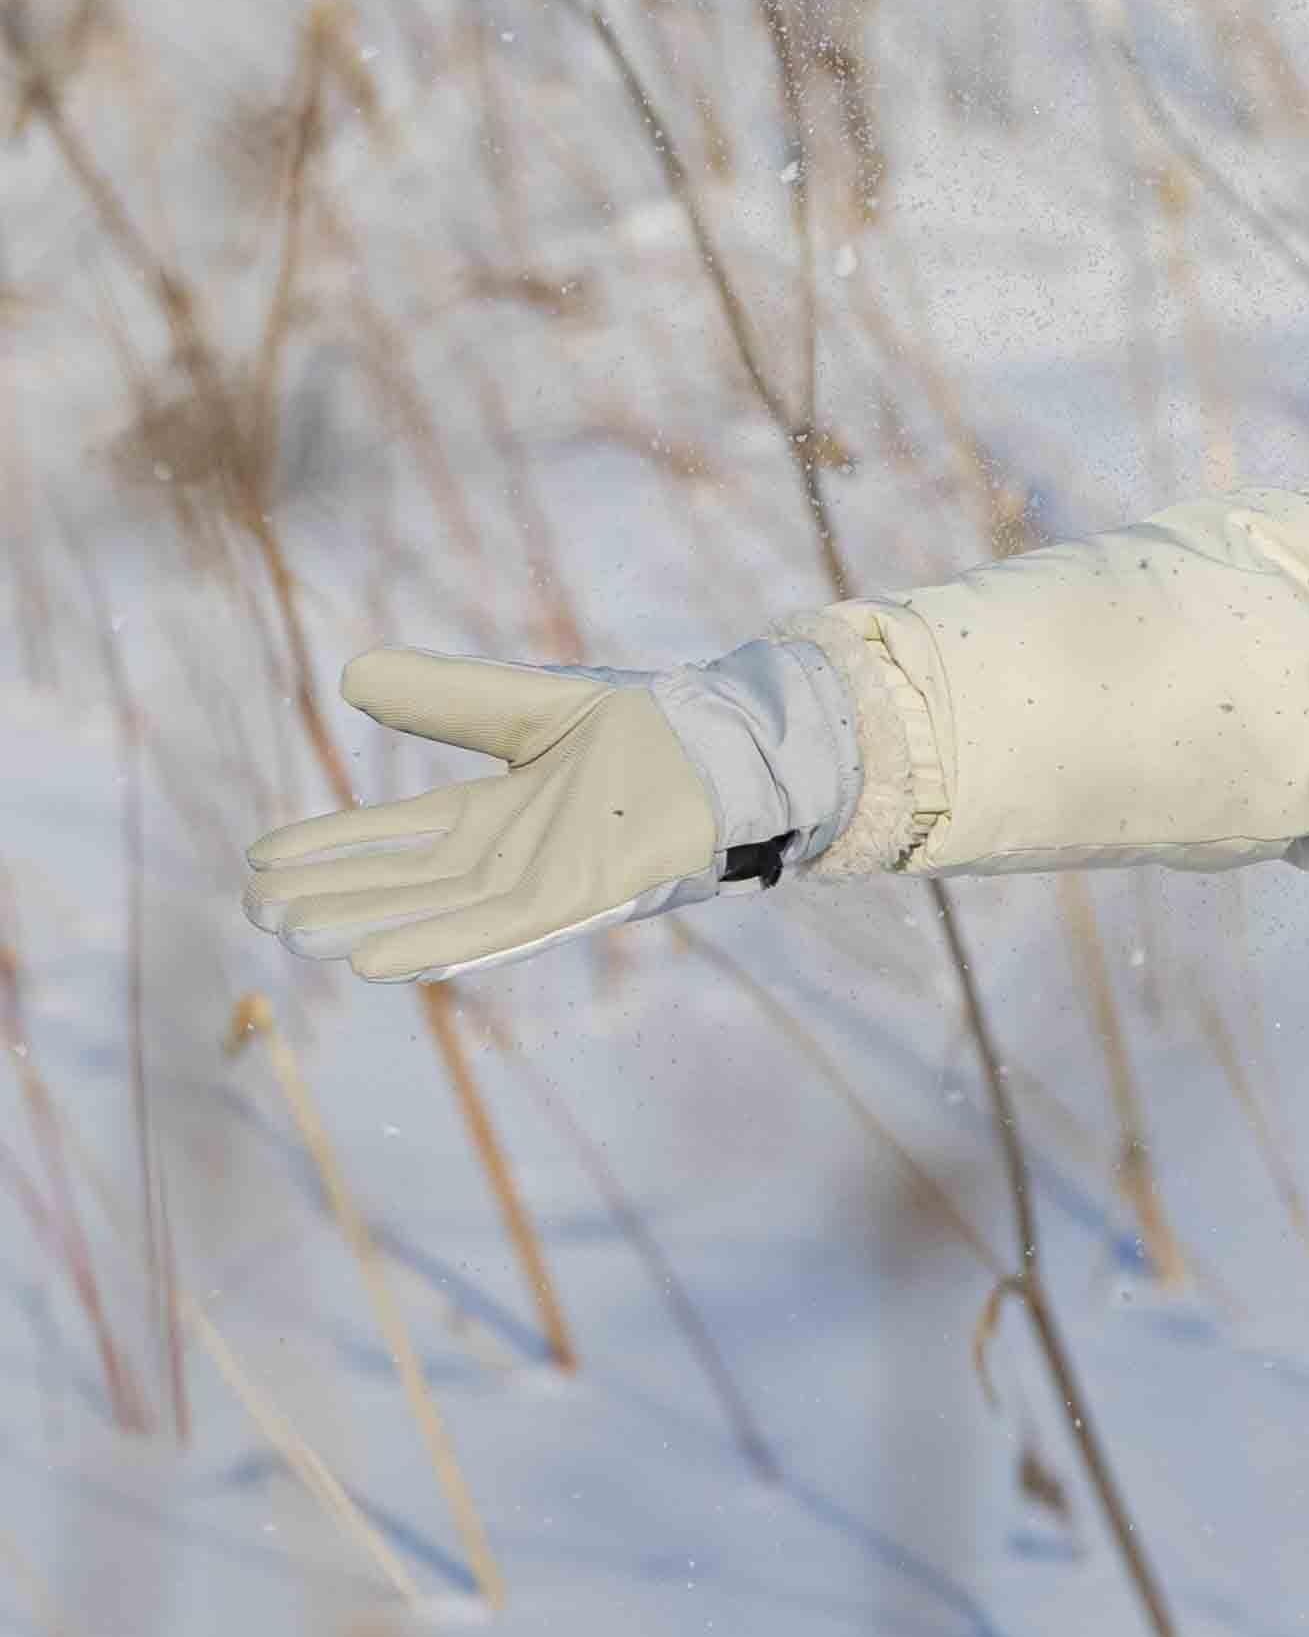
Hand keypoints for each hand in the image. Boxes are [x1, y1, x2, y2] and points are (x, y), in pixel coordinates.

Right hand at [245, 652, 722, 983]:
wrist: (729, 743)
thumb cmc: (645, 729)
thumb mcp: (524, 708)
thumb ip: (445, 697)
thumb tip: (352, 673)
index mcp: (494, 815)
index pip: (393, 835)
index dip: (328, 846)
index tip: (259, 857)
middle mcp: (509, 857)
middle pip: (399, 883)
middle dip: (329, 896)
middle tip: (252, 910)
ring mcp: (543, 882)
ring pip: (432, 911)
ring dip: (362, 925)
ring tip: (289, 934)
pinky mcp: (583, 898)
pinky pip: (498, 929)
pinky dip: (435, 945)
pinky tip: (372, 963)